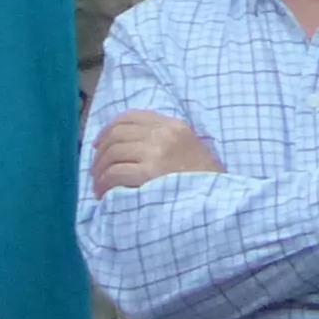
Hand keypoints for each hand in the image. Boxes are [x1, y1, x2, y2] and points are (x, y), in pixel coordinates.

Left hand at [90, 111, 222, 193]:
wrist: (222, 202)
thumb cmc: (206, 181)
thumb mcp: (189, 149)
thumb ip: (163, 141)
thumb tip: (124, 146)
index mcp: (174, 126)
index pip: (131, 117)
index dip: (108, 129)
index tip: (98, 144)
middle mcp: (164, 134)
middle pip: (117, 134)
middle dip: (101, 153)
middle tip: (96, 170)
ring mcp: (156, 152)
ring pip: (113, 153)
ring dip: (100, 170)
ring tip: (98, 184)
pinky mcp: (149, 173)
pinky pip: (115, 173)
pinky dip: (104, 183)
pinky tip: (103, 193)